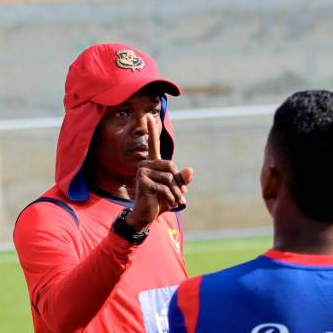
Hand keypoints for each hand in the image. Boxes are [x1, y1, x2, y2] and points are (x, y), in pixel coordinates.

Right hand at [128, 115, 192, 229]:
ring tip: (171, 200)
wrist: (146, 216)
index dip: (151, 130)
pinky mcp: (142, 180)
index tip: (148, 116)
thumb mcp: (175, 189)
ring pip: (170, 178)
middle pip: (171, 167)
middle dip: (178, 184)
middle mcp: (146, 164)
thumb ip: (182, 179)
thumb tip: (190, 170)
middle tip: (179, 195)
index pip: (154, 144)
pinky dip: (170, 197)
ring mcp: (143, 171)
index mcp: (153, 163)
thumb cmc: (160, 201)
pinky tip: (164, 202)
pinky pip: (165, 186)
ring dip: (175, 192)